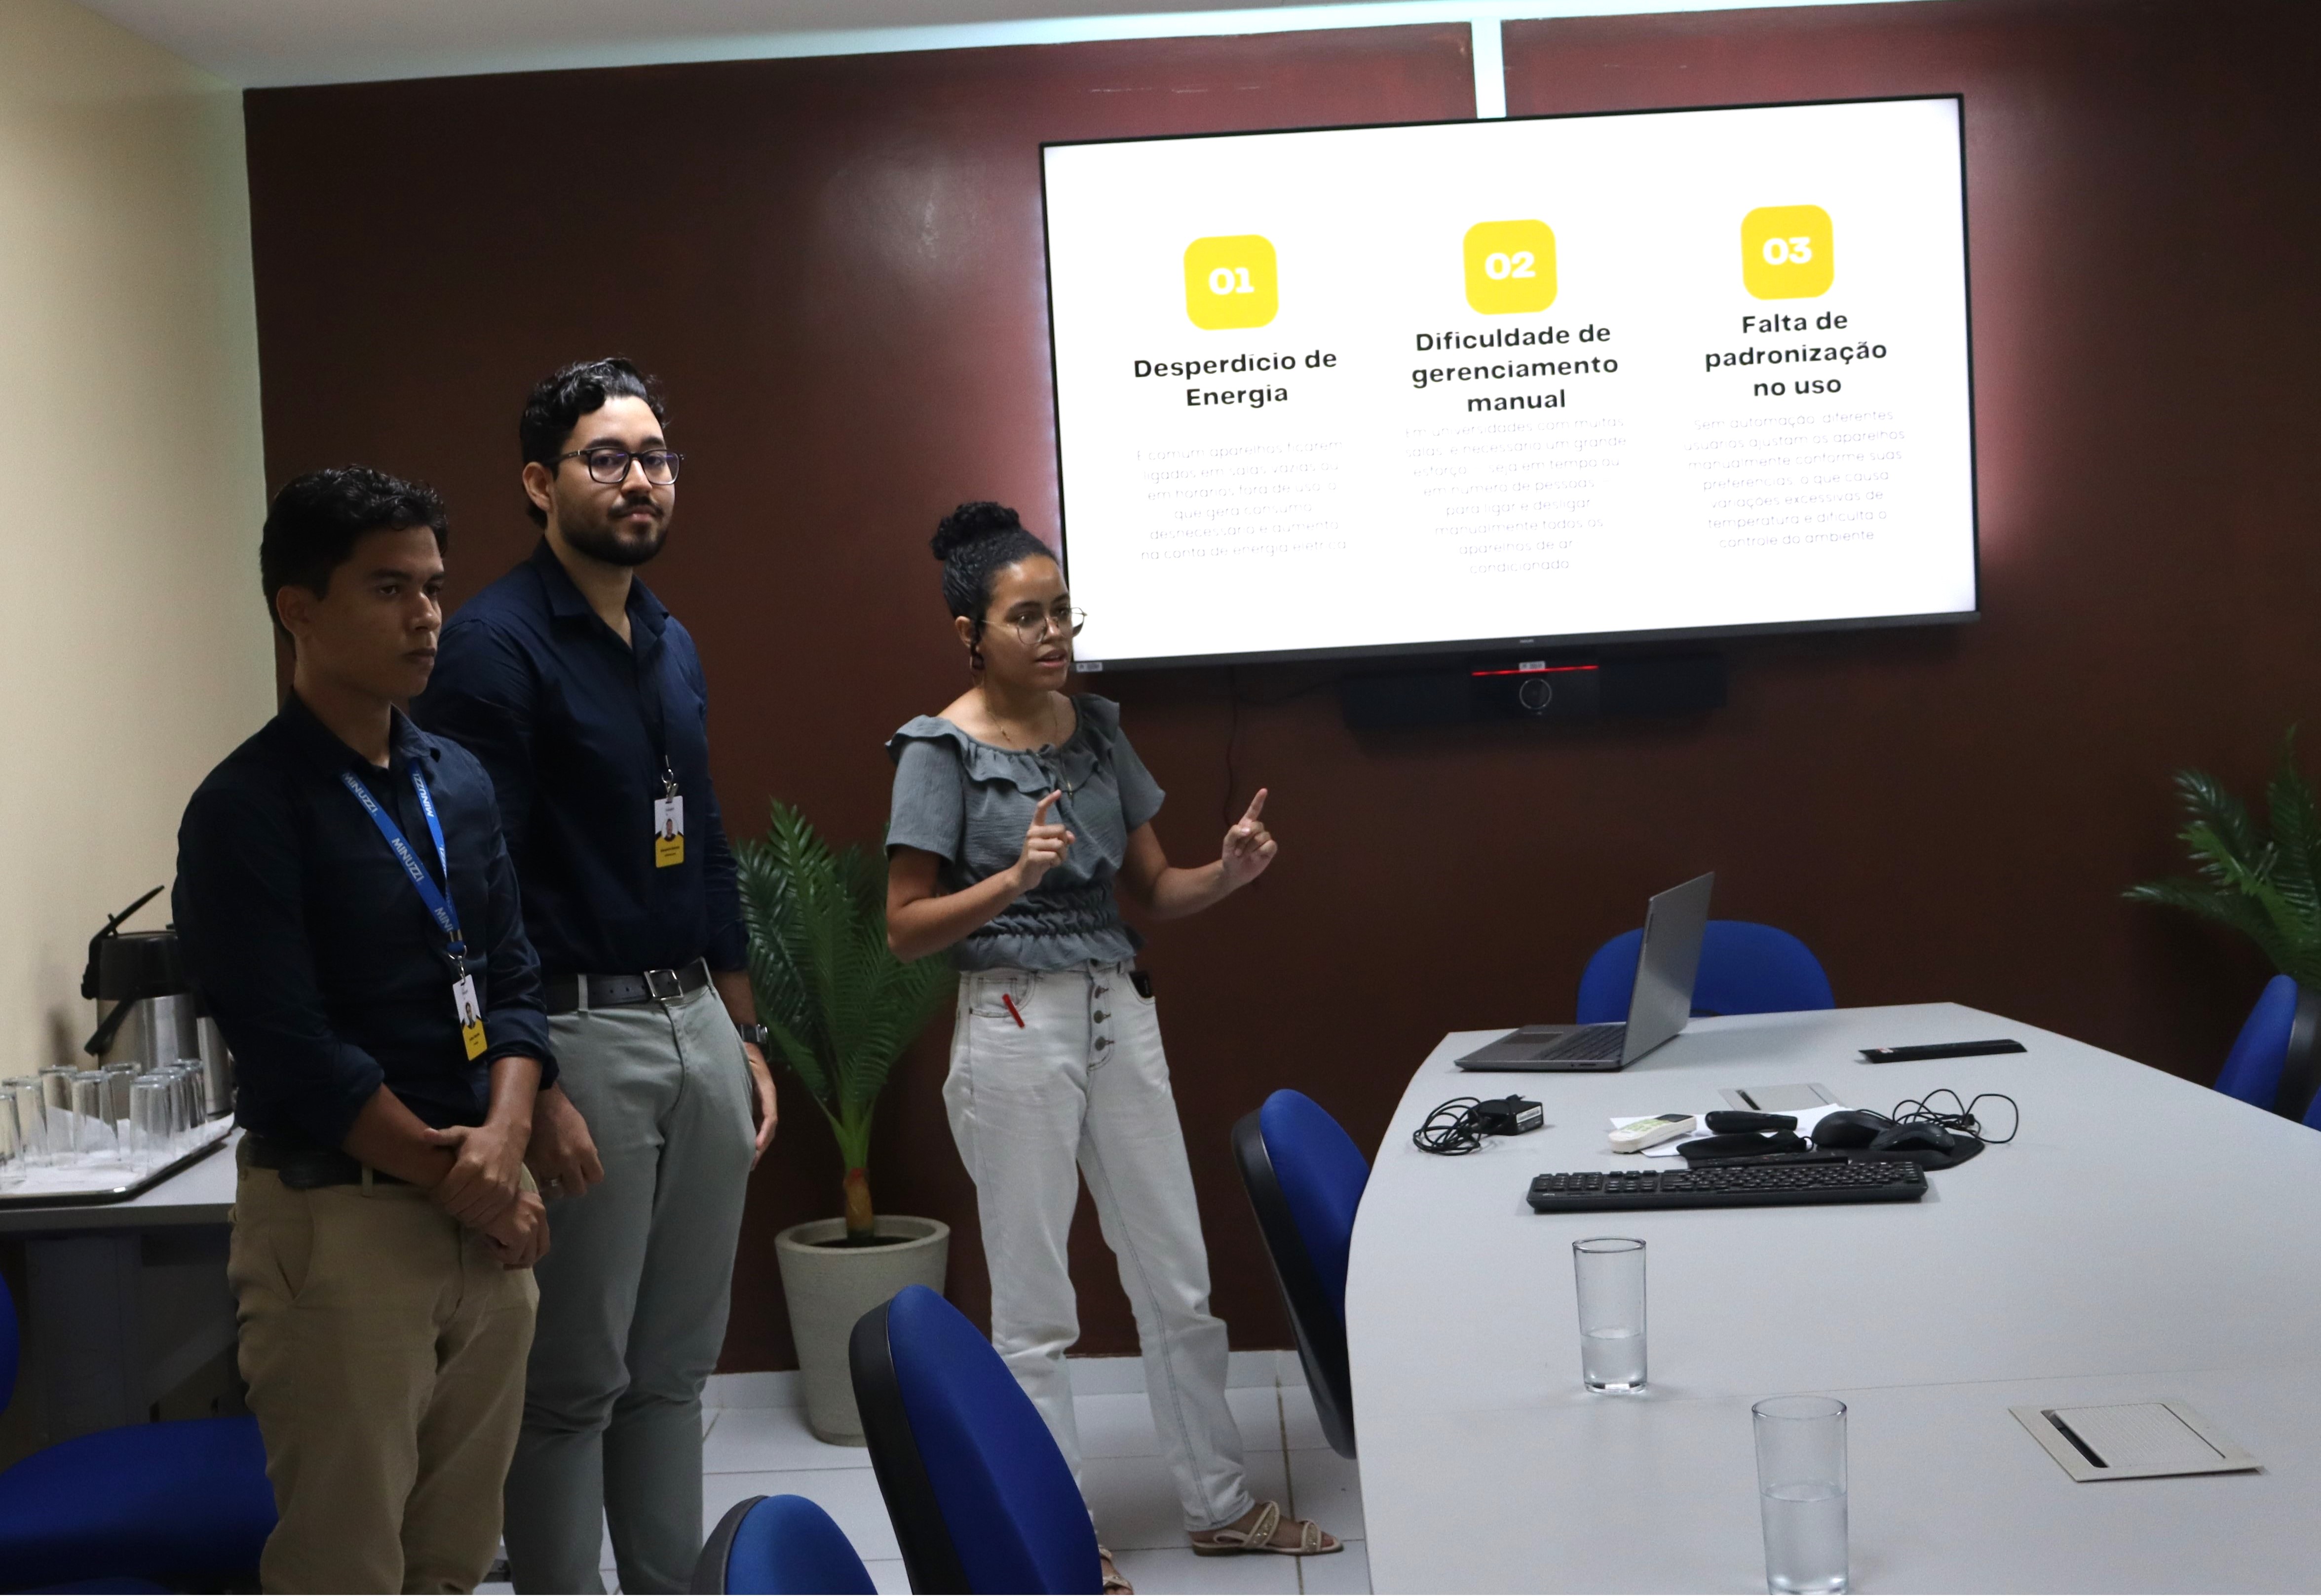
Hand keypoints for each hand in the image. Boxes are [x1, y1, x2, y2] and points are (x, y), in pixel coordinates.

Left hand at [422, 1117, 527, 1227]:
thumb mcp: (460, 1133)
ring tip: (456, 1204)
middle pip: (455, 1206)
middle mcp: (485, 1179)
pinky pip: (485, 1218)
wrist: (510, 1139)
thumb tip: (425, 1134)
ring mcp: (498, 1190)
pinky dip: (474, 1218)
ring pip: (469, 1214)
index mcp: (470, 1165)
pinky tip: (470, 1209)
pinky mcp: (507, 1197)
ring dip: (459, 1213)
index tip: (434, 1193)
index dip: (435, 1196)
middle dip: (446, 1205)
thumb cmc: (480, 1138)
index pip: (445, 1193)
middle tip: (445, 1200)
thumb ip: (442, 1136)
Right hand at [478, 1190, 548, 1269]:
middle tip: (508, 1266)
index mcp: (538, 1206)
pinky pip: (513, 1257)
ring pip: (527, 1257)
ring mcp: (533, 1225)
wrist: (476, 1194)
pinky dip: (500, 1256)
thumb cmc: (486, 1201)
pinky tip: (490, 1245)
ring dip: (510, 1259)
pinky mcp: (522, 1235)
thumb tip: (517, 1251)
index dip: (530, 1251)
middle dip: (525, 1261)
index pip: (542, 1236)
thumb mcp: (507, 1209)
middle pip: (541, 1249)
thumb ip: (518, 1224)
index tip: (515, 1256)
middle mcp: (540, 1213)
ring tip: (494, 1251)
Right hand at [525, 1084, 604, 1200]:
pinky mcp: (531, 1166)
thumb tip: (588, 1168)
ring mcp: (548, 1165)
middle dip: (575, 1184)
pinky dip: (541, 1184)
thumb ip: (587, 1151)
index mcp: (584, 1150)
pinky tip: (541, 1177)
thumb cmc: (563, 1113)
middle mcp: (568, 1161)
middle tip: (569, 1177)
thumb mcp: (583, 1130)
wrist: (538, 1103)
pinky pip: (540, 1187)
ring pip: (557, 1192)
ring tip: (553, 1177)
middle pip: (578, 1190)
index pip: (596, 1177)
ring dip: (557, 1186)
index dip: (590, 1175)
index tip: (584, 1171)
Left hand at [743, 1044, 778, 1165]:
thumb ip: (737, 1082)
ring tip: (748, 1162)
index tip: (755, 1149)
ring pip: (764, 1128)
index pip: (770, 1118)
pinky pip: (757, 1123)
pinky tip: (745, 1147)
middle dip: (761, 1146)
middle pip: (769, 1128)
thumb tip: (728, 1102)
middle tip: (750, 1163)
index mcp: (767, 1091)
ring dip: (758, 1145)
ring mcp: (762, 1102)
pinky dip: (753, 1137)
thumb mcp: (740, 1065)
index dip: (763, 1134)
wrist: (744, 1042)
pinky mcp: (754, 1103)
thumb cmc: (742, 1053)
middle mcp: (767, 1099)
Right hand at [1011, 791, 1074, 892]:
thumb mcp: (1052, 847)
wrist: (1024, 876)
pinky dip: (1057, 862)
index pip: (1040, 809)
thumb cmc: (1040, 859)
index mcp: (1035, 828)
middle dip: (1065, 843)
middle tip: (1059, 852)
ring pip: (1059, 844)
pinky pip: (1054, 855)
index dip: (1049, 800)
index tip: (1059, 792)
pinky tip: (1049, 865)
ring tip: (1054, 859)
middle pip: (1060, 829)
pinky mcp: (1032, 856)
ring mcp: (1031, 844)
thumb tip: (1071, 837)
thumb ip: (1062, 840)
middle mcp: (1032, 833)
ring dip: (1062, 855)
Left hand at [1219, 788, 1277, 889]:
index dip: (1259, 800)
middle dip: (1245, 839)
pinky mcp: (1270, 849)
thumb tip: (1249, 829)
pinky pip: (1270, 845)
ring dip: (1250, 848)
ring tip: (1244, 855)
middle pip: (1257, 826)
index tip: (1264, 790)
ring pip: (1262, 836)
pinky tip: (1255, 857)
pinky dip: (1260, 852)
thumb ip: (1235, 831)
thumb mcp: (1227, 842)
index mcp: (1246, 824)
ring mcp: (1264, 839)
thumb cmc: (1230, 855)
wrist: (1234, 872)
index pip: (1253, 810)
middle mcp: (1256, 830)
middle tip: (1238, 850)